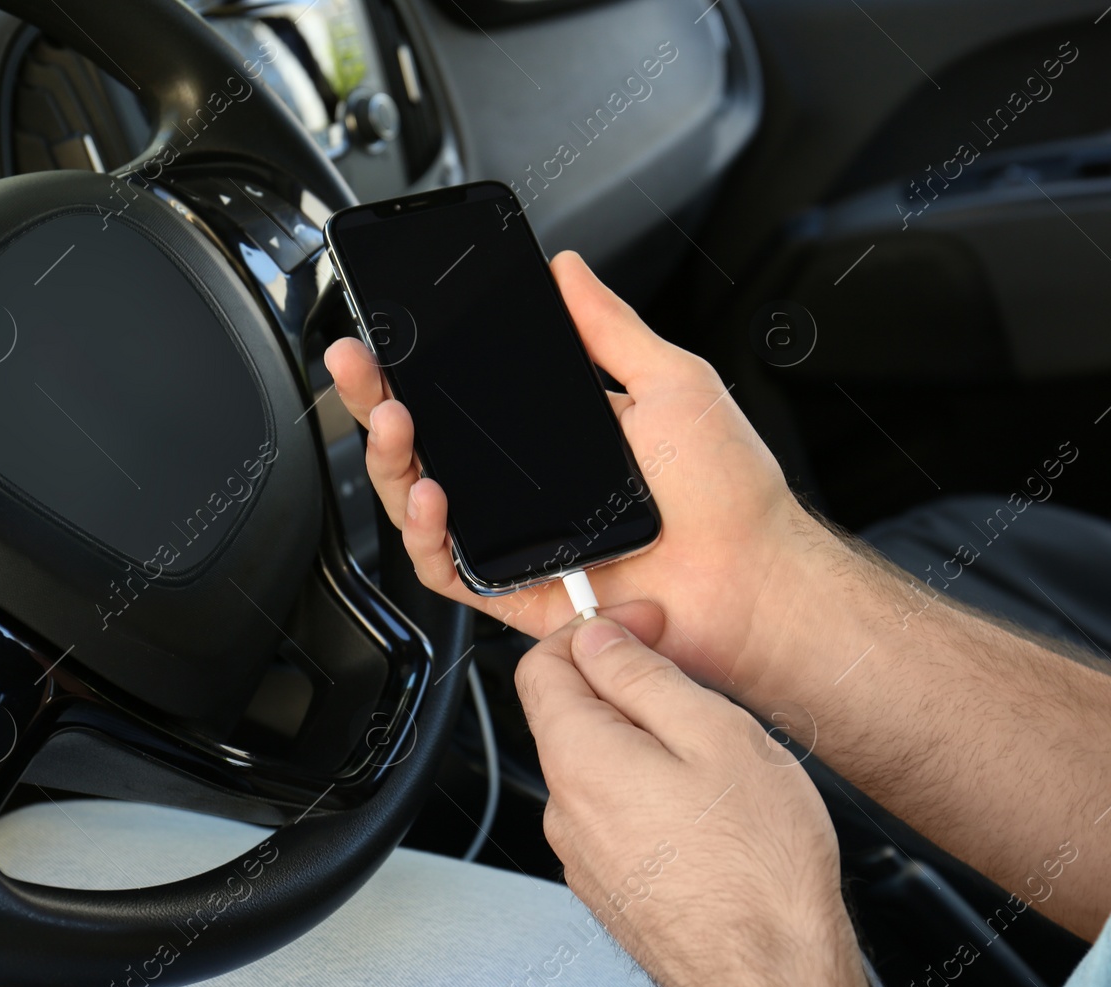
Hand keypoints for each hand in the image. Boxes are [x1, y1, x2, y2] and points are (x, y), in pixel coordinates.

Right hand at [323, 251, 819, 698]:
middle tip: (358, 364)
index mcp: (556, 436)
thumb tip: (568, 271)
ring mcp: (516, 539)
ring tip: (395, 423)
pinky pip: (447, 569)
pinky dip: (425, 535)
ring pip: (420, 503)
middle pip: (426, 444)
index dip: (417, 365)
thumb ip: (610, 329)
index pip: (466, 396)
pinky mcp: (514, 591)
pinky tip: (433, 497)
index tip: (388, 331)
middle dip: (377, 400)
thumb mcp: (671, 384)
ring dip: (393, 462)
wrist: (752, 579)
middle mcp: (525, 487)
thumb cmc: (729, 494)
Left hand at [515, 613, 883, 986]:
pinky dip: (649, 791)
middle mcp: (565, 810)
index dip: (592, 629)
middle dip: (623, 685)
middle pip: (570, 716)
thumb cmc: (758, 866)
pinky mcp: (612, 888)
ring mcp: (584, 856)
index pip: (540, 666)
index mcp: (579, 760)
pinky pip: (616, 815)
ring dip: (642, 741)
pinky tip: (708, 808)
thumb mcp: (714, 734)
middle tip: (694, 687)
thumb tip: (599, 639)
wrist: (775, 977)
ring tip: (714, 755)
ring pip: (597, 767)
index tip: (643, 624)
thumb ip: (643, 677)